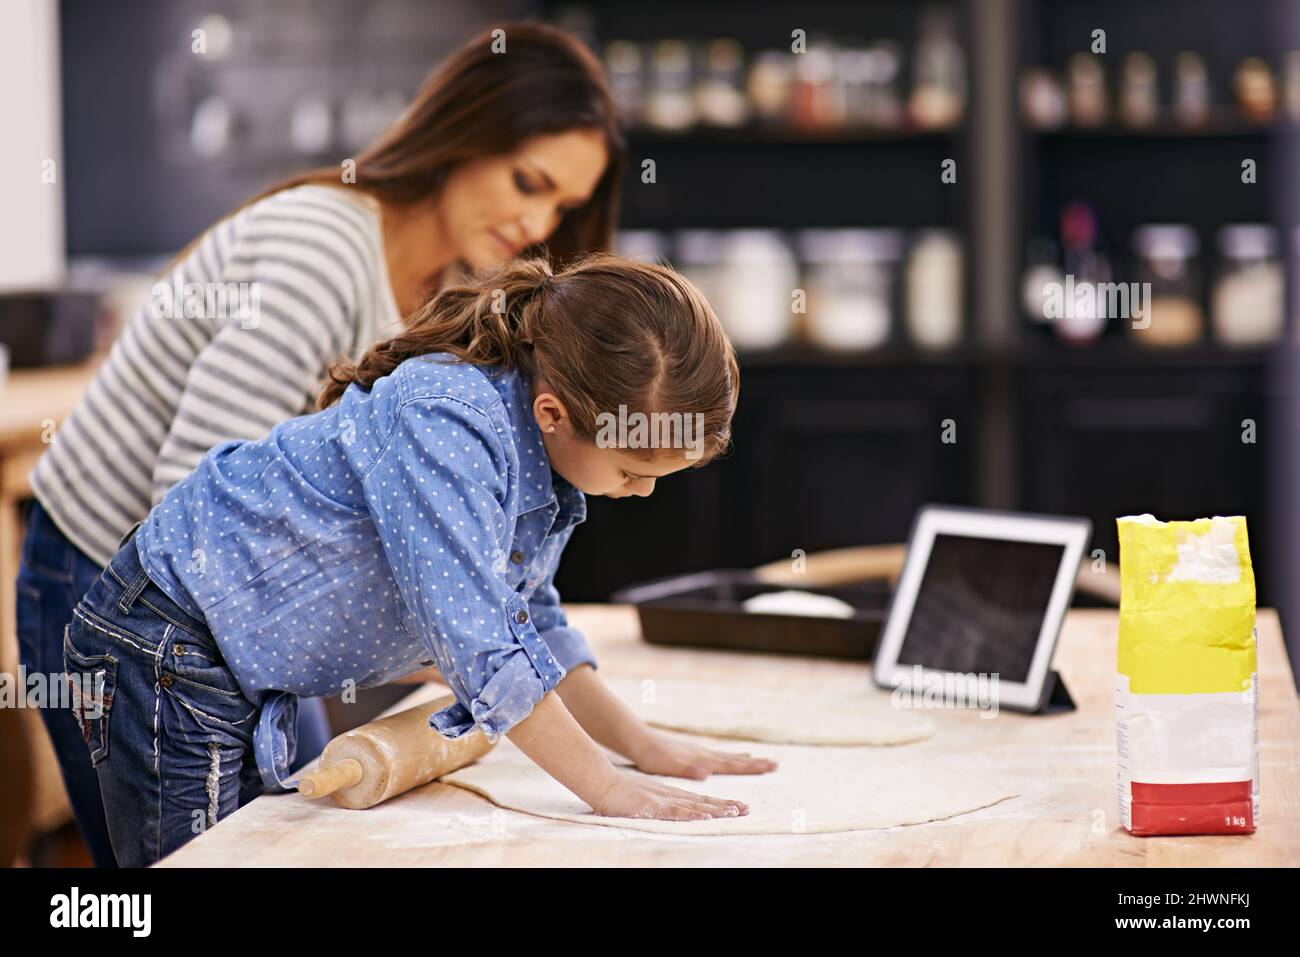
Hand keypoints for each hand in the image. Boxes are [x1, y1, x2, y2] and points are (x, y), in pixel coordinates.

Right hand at [590, 769, 749, 821]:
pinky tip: (704, 817)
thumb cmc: (625, 793)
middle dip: (727, 806)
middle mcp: (673, 796)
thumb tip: (683, 811)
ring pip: (695, 806)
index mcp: (674, 795)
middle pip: (704, 802)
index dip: (723, 804)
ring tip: (734, 812)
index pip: (703, 800)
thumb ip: (666, 805)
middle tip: (747, 810)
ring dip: (715, 809)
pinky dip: (691, 814)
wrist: (604, 782)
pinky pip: (675, 811)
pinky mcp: (653, 806)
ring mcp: (664, 800)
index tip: (741, 808)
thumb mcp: (651, 800)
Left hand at [630, 729, 777, 779]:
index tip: (770, 766)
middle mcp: (703, 753)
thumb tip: (708, 773)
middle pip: (734, 759)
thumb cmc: (652, 756)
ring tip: (758, 759)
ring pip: (726, 755)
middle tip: (775, 764)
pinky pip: (716, 755)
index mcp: (701, 759)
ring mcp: (697, 750)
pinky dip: (728, 756)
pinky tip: (729, 757)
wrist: (638, 739)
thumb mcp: (668, 766)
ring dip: (743, 759)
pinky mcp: (690, 751)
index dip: (750, 767)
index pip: (731, 764)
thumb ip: (688, 769)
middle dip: (754, 763)